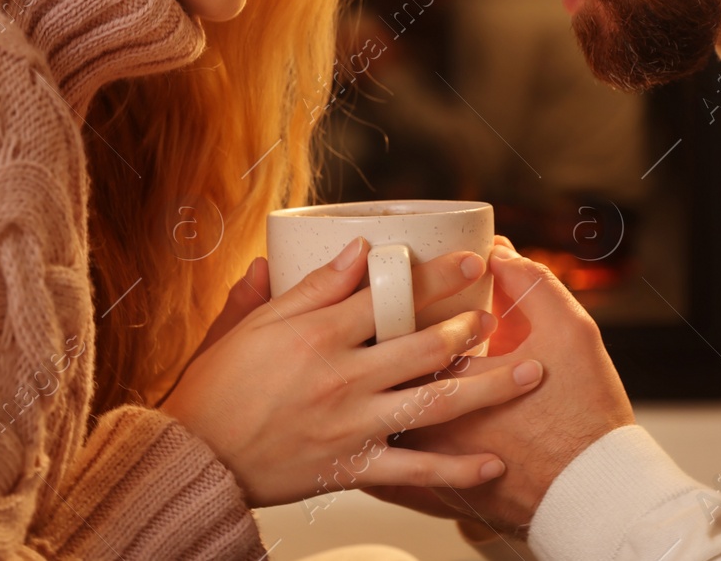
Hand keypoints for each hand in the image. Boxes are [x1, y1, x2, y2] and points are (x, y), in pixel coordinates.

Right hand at [160, 237, 545, 507]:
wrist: (194, 455)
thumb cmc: (217, 387)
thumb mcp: (253, 323)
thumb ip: (308, 287)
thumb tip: (353, 250)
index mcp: (315, 335)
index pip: (386, 297)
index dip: (434, 277)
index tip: (472, 262)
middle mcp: (340, 378)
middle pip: (421, 346)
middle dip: (469, 326)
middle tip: (501, 312)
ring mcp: (350, 425)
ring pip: (432, 404)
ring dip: (485, 388)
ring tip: (526, 374)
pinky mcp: (350, 468)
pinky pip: (413, 471)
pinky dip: (455, 469)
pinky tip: (493, 463)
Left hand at [365, 241, 635, 535]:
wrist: (596, 492)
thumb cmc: (585, 414)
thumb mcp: (568, 330)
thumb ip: (531, 284)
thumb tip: (498, 251)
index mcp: (458, 375)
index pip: (406, 330)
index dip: (395, 304)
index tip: (391, 285)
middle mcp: (431, 419)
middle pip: (379, 377)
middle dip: (366, 350)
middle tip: (364, 327)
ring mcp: (428, 462)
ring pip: (372, 427)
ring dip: (362, 401)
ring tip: (352, 375)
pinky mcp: (433, 495)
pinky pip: (383, 478)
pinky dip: (370, 454)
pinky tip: (359, 434)